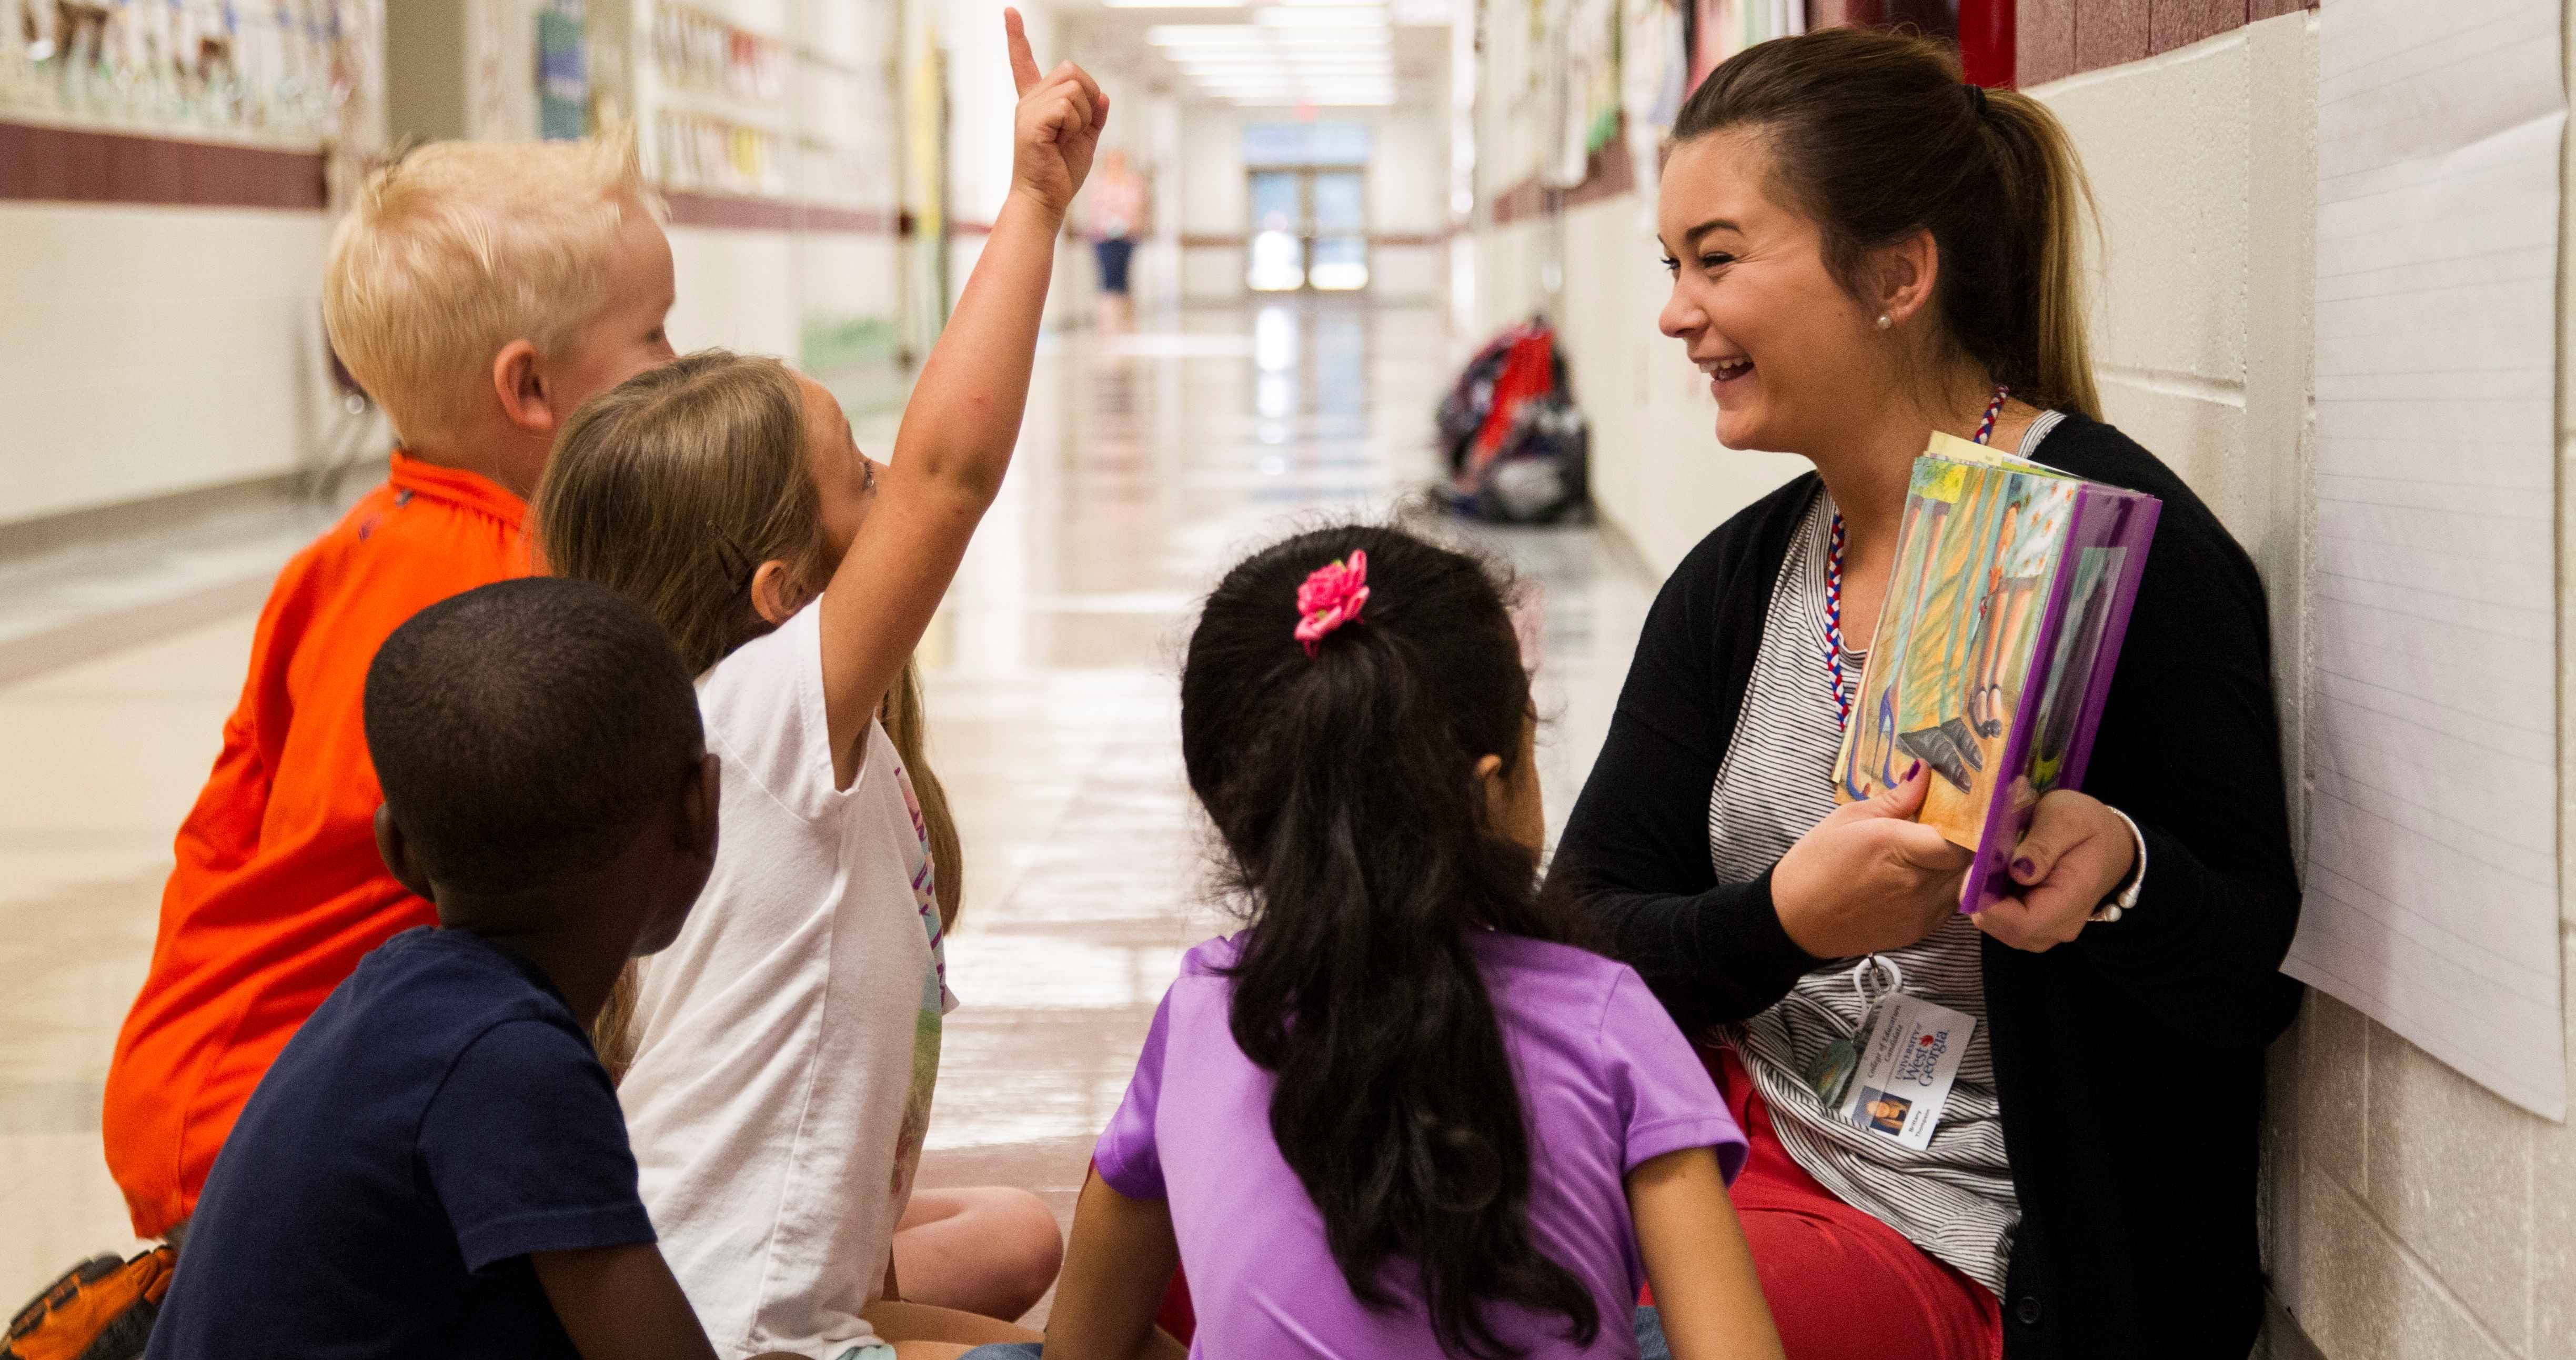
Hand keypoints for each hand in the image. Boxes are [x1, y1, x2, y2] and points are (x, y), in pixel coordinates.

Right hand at [1004, 8, 1106, 218]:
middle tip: (1076, 128)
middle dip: (1088, 95)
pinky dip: (1076, 125)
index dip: (1016, 37)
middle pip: (1071, 70)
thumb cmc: (1061, 173)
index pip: (1024, 62)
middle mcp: (1028, 101)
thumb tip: (1102, 95)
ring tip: (1066, 138)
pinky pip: (1068, 106)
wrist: (1045, 200)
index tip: (1009, 12)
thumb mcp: (1086, 139)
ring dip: (1082, 115)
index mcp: (1037, 102)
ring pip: (1074, 88)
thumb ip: (1094, 114)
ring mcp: (1028, 109)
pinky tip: (1061, 141)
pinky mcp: (1031, 121)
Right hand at [1772, 763, 1973, 958]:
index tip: (1969, 808)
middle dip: (1967, 840)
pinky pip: (1950, 903)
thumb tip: (1925, 771)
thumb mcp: (1848, 818)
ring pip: (1964, 882)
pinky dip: (1947, 887)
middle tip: (1956, 824)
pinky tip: (1924, 875)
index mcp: (1897, 847)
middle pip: (1969, 859)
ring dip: (1958, 865)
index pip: (1962, 837)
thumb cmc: (1816, 862)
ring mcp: (1921, 911)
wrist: (1796, 920)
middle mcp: (1917, 882)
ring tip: (1938, 849)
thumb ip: (1895, 798)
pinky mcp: (1920, 931)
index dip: (1971, 822)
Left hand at [1974, 789, 2136, 951]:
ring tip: (1989, 865)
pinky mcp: (2035, 926)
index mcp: (2072, 900)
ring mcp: (2047, 931)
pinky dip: (1991, 901)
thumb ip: (2043, 844)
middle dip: (1981, 898)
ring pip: (1998, 928)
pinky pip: (2003, 922)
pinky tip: (1995, 876)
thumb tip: (2018, 871)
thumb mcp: (2068, 819)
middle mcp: (2058, 927)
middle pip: (2004, 928)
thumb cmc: (2089, 826)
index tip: (1976, 869)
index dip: (1989, 903)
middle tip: (1978, 861)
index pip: (2022, 923)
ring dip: (1984, 899)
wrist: (2112, 844)